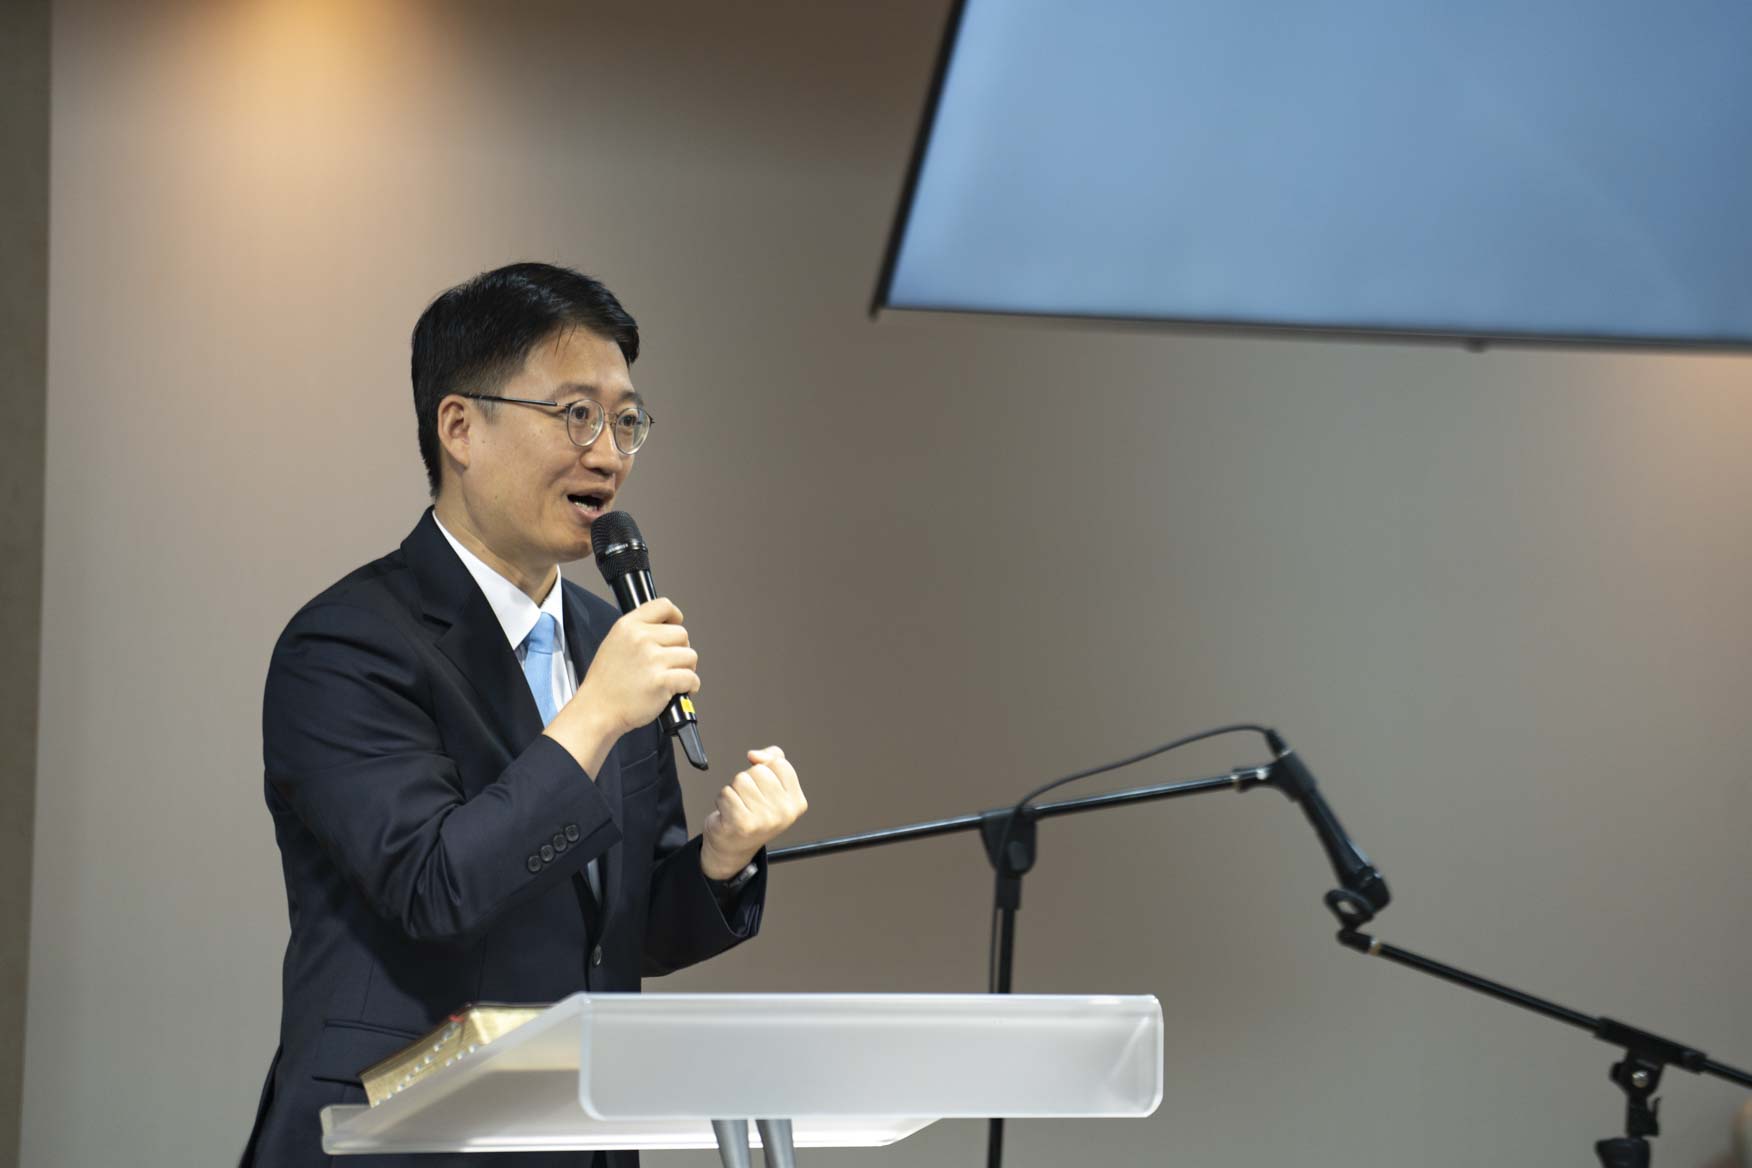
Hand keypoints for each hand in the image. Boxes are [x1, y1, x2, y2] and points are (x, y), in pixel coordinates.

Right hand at [546, 599, 697, 775]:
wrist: (597, 710)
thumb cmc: (606, 683)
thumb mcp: (614, 643)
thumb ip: (638, 632)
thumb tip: (666, 628)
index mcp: (628, 626)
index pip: (663, 605)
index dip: (675, 616)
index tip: (675, 625)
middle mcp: (641, 639)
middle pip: (682, 634)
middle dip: (681, 650)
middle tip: (671, 664)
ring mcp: (652, 660)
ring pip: (690, 656)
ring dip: (687, 669)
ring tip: (672, 678)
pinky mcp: (662, 681)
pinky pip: (691, 678)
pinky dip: (690, 686)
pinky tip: (679, 690)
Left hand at [701, 746, 807, 879]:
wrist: (733, 848)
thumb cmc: (753, 812)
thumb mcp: (773, 787)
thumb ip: (773, 760)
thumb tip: (754, 755)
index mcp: (797, 802)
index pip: (780, 763)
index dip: (765, 767)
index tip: (762, 786)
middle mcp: (785, 813)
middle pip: (759, 770)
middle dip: (748, 780)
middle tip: (748, 800)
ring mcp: (764, 819)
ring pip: (741, 779)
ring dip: (734, 790)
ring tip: (738, 806)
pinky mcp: (741, 823)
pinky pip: (726, 793)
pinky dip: (722, 800)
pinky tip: (728, 813)